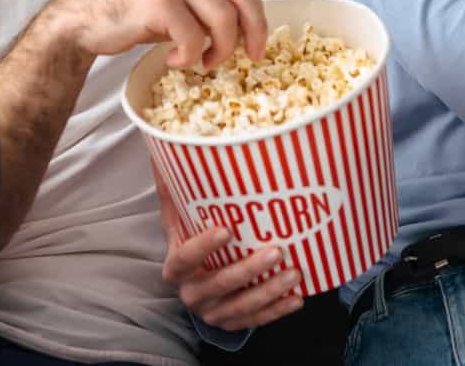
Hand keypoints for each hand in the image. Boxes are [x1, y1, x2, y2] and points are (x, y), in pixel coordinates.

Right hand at [50, 0, 266, 68]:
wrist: (86, 17)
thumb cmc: (136, 10)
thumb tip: (251, 28)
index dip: (258, 17)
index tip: (257, 45)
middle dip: (253, 32)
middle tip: (249, 58)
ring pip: (223, 19)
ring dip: (219, 50)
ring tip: (201, 61)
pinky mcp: (158, 1)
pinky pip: (194, 37)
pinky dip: (190, 57)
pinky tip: (173, 59)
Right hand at [154, 165, 303, 330]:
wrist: (195, 280)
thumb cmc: (190, 238)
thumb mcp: (179, 215)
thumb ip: (174, 185)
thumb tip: (166, 142)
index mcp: (176, 267)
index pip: (185, 258)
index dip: (204, 247)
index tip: (227, 229)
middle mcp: (191, 293)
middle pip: (219, 284)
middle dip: (248, 270)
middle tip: (277, 249)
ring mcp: (213, 311)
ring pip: (241, 306)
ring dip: (269, 291)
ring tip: (295, 272)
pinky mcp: (232, 322)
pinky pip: (256, 320)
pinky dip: (277, 311)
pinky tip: (297, 297)